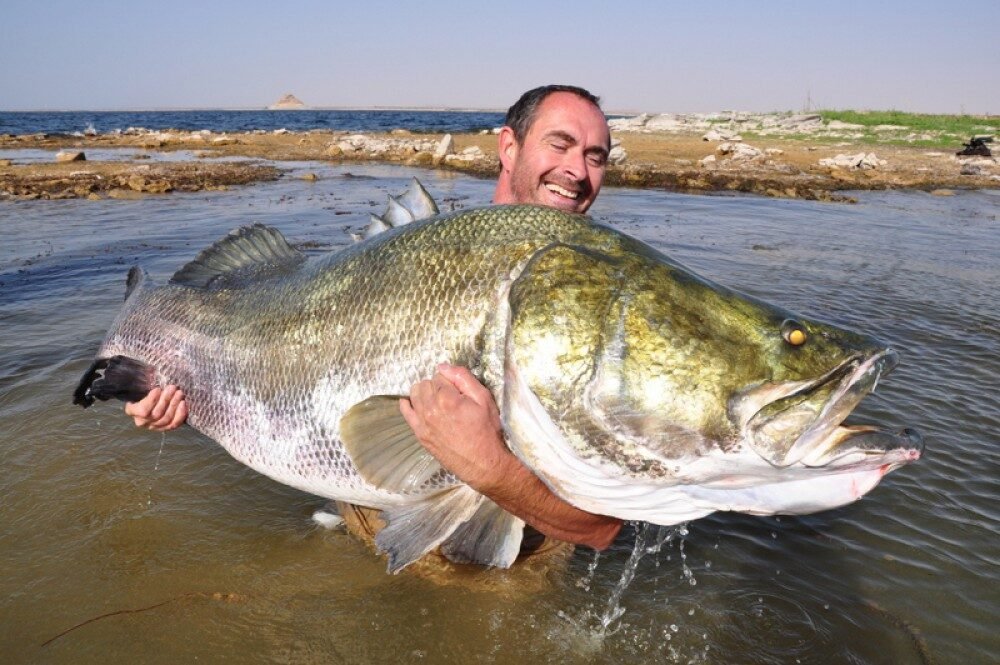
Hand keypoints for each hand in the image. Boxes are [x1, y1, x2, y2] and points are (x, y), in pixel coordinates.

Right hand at [125, 385, 187, 430]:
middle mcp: (142, 421)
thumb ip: (145, 381)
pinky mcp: (165, 427)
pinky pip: (174, 424)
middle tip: (173, 388)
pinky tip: (183, 403)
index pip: (142, 410)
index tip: (157, 389)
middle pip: (156, 414)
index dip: (151, 401)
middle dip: (166, 400)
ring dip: (174, 405)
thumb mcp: (141, 384)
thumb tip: (153, 372)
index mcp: (132, 410)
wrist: (151, 398)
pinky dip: (180, 414)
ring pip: (166, 419)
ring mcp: (154, 426)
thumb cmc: (144, 388)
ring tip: (179, 393)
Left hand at [399, 364, 622, 548]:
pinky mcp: (420, 434)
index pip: (439, 376)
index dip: (450, 381)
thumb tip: (443, 367)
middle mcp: (430, 409)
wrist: (484, 464)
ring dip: (424, 393)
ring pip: (414, 394)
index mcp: (446, 399)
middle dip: (436, 385)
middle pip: (424, 383)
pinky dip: (408, 404)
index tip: (459, 390)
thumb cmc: (488, 431)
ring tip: (438, 400)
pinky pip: (406, 411)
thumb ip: (463, 378)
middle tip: (450, 395)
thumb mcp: (484, 399)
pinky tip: (415, 403)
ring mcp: (422, 423)